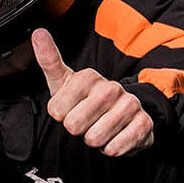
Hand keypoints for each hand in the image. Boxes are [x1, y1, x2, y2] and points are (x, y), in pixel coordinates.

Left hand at [33, 28, 154, 155]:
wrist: (123, 115)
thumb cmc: (85, 99)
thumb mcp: (64, 82)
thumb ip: (49, 60)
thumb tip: (39, 33)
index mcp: (88, 77)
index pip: (56, 111)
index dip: (60, 117)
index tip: (69, 109)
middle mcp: (111, 88)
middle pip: (74, 126)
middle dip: (77, 130)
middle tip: (86, 122)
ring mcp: (130, 105)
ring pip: (95, 138)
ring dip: (94, 140)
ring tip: (100, 128)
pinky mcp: (144, 124)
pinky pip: (116, 147)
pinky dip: (111, 149)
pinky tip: (114, 137)